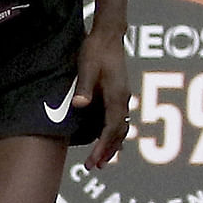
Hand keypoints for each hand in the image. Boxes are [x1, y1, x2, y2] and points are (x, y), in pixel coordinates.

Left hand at [78, 27, 131, 168]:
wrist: (108, 35)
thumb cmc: (96, 50)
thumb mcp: (86, 67)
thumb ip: (84, 87)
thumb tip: (79, 106)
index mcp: (117, 96)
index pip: (111, 129)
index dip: (102, 148)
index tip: (92, 161)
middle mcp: (124, 100)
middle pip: (119, 133)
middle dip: (107, 151)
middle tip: (94, 167)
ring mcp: (123, 97)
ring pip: (121, 128)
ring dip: (111, 145)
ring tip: (100, 160)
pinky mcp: (118, 94)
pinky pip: (118, 120)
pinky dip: (113, 134)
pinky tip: (104, 140)